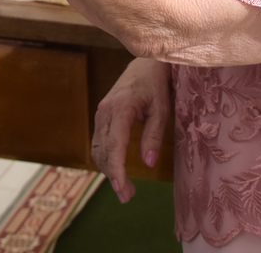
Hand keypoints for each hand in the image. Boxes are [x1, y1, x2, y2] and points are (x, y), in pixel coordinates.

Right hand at [91, 58, 171, 203]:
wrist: (145, 63)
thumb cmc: (156, 85)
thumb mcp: (162, 109)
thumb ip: (154, 135)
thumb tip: (148, 162)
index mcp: (120, 108)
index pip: (114, 145)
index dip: (116, 169)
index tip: (121, 189)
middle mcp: (105, 111)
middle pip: (103, 150)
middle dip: (113, 175)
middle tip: (128, 197)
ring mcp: (101, 112)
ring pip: (98, 148)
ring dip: (109, 170)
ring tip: (125, 189)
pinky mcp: (102, 115)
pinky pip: (99, 142)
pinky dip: (106, 159)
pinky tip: (117, 170)